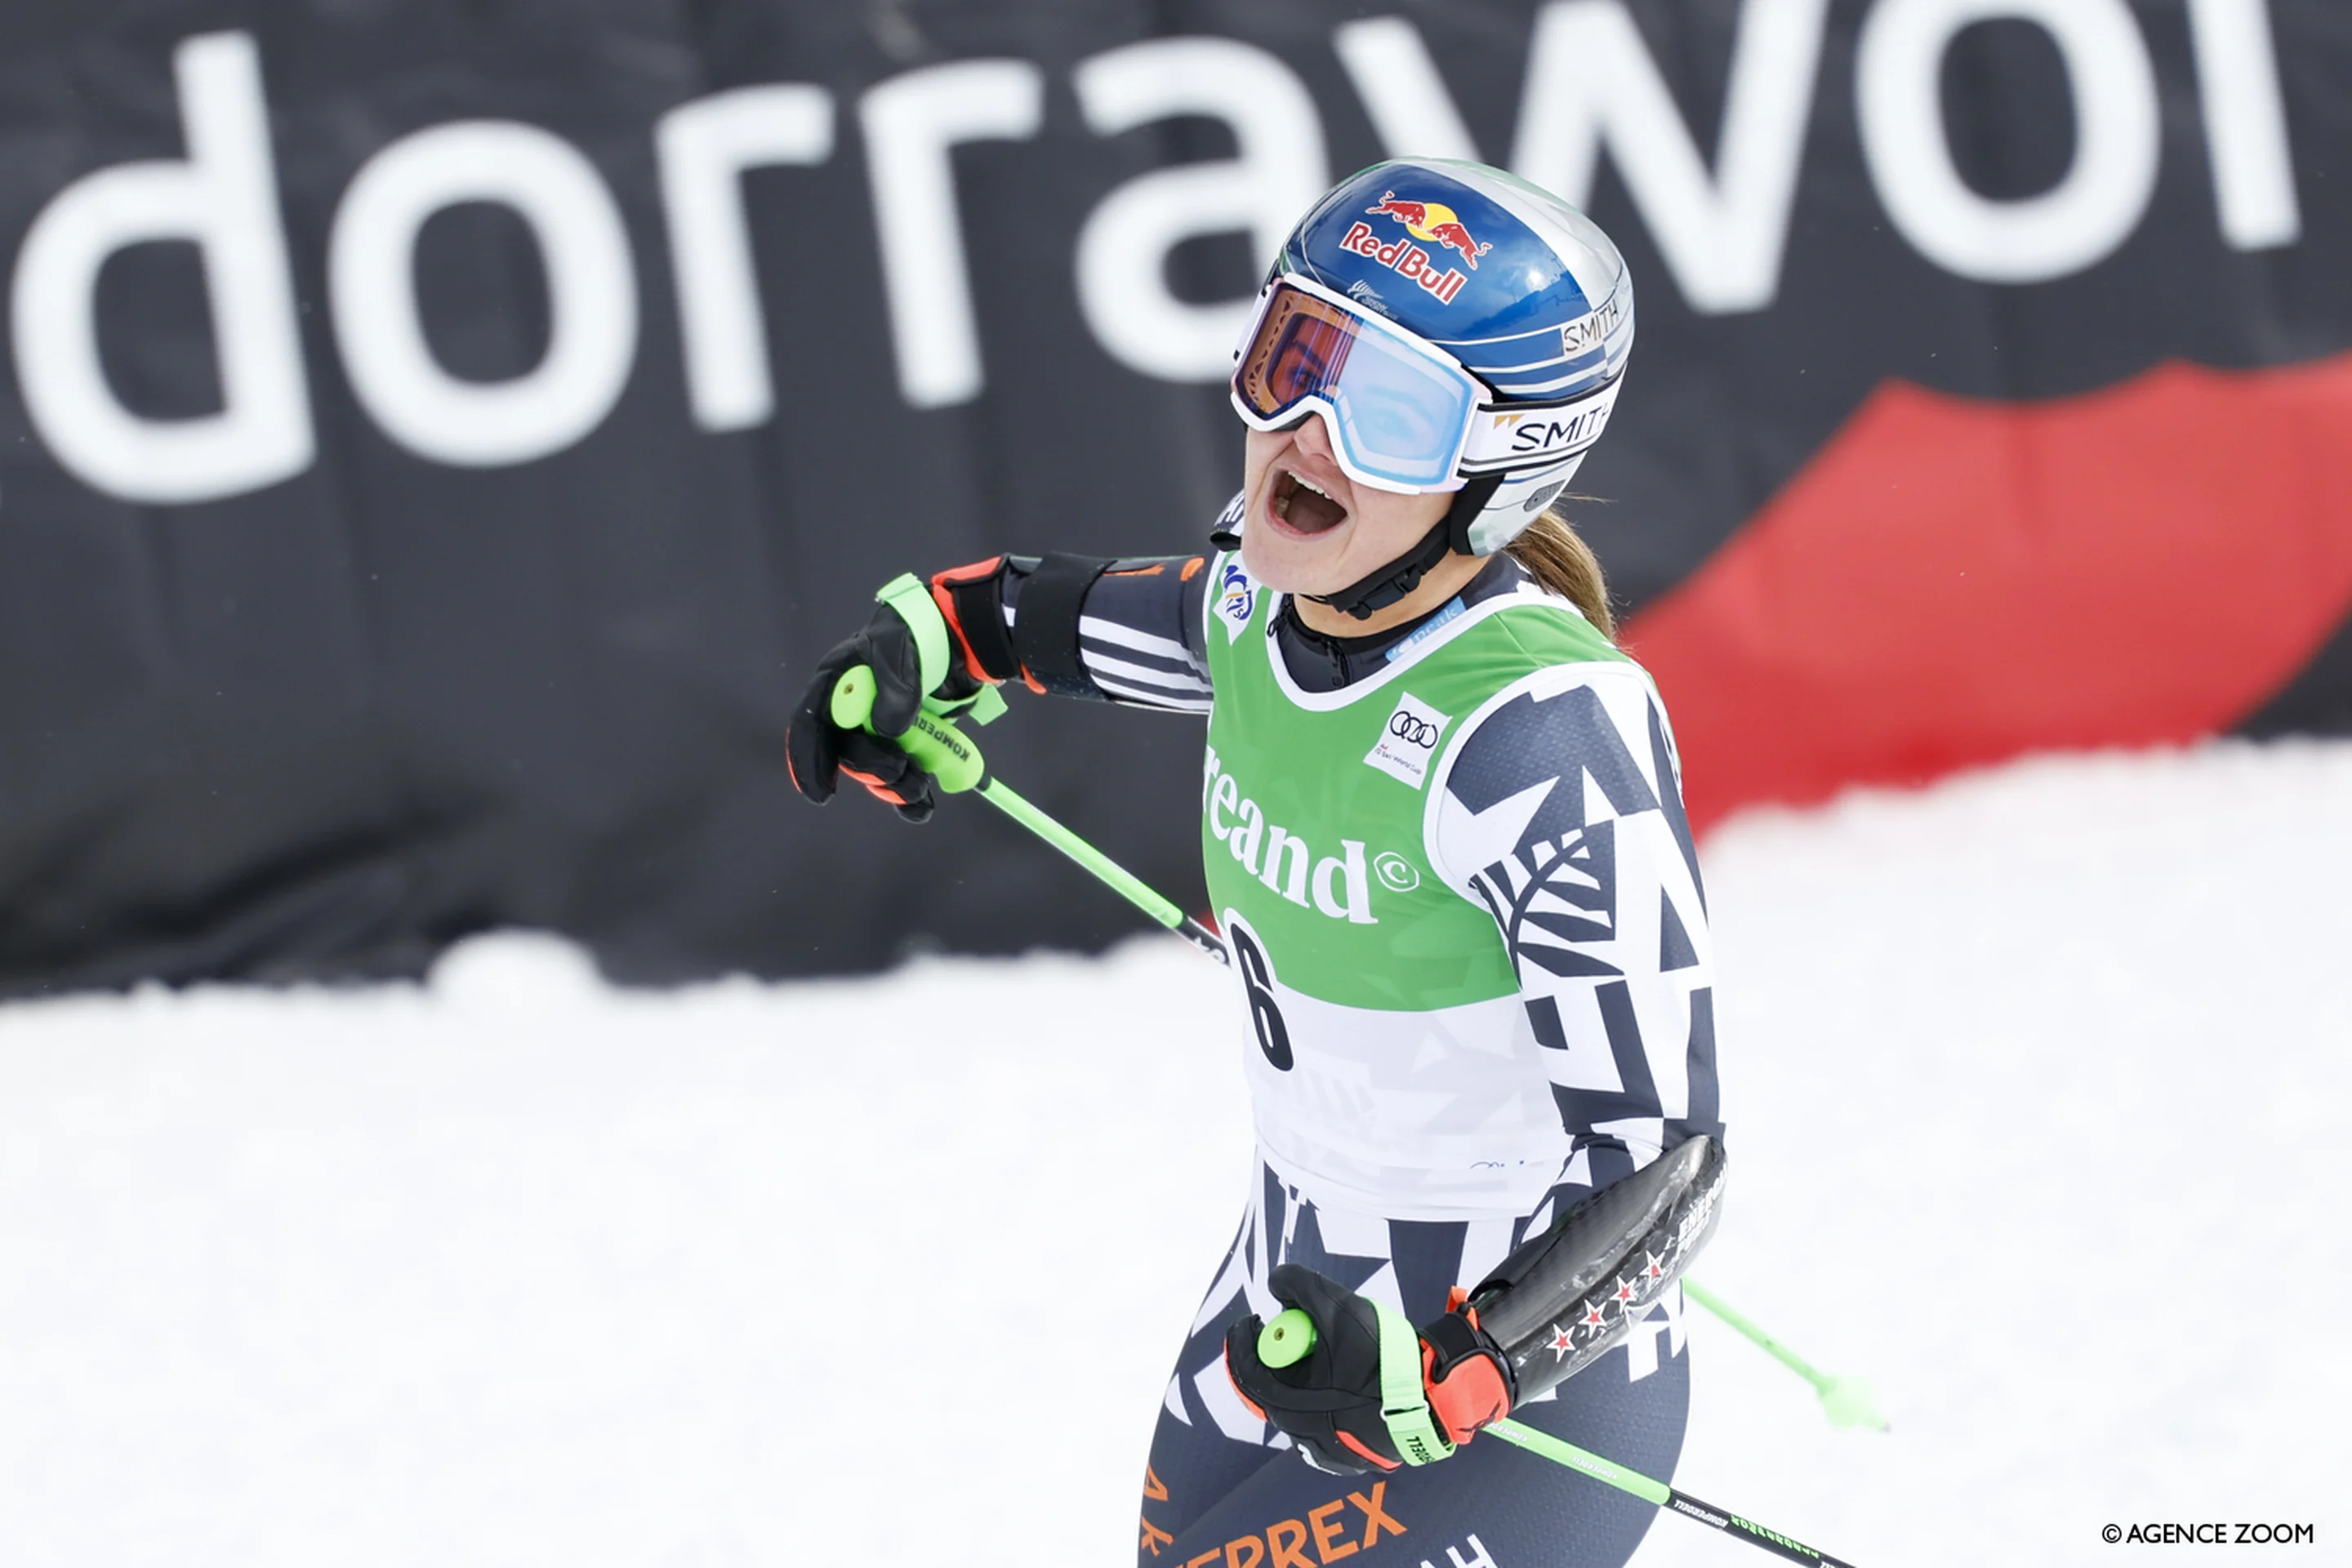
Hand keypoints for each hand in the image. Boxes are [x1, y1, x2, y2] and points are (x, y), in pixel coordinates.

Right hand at [786, 568, 1005, 821]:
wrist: (961, 639)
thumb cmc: (919, 632)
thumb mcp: (901, 645)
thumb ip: (893, 683)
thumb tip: (887, 728)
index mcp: (838, 681)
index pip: (811, 723)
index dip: (810, 758)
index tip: (821, 792)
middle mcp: (853, 710)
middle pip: (847, 751)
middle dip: (870, 768)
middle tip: (898, 770)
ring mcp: (879, 729)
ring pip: (876, 770)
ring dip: (895, 785)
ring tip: (919, 786)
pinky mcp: (906, 743)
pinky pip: (901, 778)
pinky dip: (911, 798)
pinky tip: (922, 808)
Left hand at [1223, 1264, 1514, 1473]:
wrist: (1431, 1398)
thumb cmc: (1379, 1357)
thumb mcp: (1336, 1307)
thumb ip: (1298, 1285)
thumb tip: (1276, 1281)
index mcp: (1285, 1403)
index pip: (1247, 1369)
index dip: (1244, 1339)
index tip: (1252, 1319)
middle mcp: (1298, 1433)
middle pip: (1275, 1384)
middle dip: (1285, 1353)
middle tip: (1303, 1329)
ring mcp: (1323, 1449)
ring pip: (1301, 1402)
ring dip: (1309, 1375)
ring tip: (1337, 1354)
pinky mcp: (1347, 1455)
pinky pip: (1324, 1420)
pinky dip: (1328, 1397)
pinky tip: (1350, 1380)